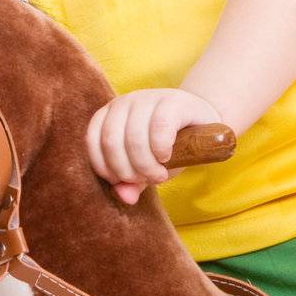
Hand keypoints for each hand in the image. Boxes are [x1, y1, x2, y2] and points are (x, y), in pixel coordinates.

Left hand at [85, 88, 222, 204]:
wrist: (203, 123)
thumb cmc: (169, 145)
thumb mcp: (146, 166)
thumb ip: (131, 182)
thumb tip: (124, 197)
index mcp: (110, 114)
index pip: (92, 141)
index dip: (105, 168)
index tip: (124, 181)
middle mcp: (124, 102)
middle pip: (111, 142)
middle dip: (128, 170)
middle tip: (147, 180)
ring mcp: (147, 98)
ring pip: (134, 137)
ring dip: (146, 165)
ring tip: (159, 175)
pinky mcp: (172, 101)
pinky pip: (159, 127)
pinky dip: (160, 149)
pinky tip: (166, 157)